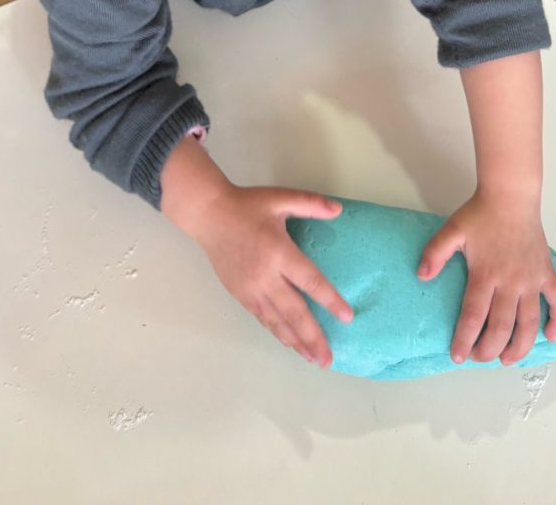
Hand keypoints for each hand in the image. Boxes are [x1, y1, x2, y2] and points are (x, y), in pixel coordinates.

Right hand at [191, 185, 353, 366]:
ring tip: (313, 358)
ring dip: (296, 341)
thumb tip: (338, 210)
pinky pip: (262, 317)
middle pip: (294, 311)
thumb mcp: (280, 197)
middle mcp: (265, 276)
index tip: (347, 317)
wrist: (208, 215)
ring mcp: (250, 288)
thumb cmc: (247, 205)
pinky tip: (288, 342)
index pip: (310, 281)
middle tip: (329, 359)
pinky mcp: (239, 294)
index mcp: (279, 252)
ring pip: (277, 321)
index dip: (330, 300)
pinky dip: (276, 332)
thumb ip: (310, 203)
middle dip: (313, 336)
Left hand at [417, 190, 555, 365]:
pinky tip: (551, 336)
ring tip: (509, 360)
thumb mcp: (452, 230)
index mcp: (485, 274)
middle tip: (480, 358)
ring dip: (521, 346)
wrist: (511, 196)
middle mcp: (510, 283)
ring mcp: (531, 280)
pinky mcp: (546, 274)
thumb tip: (421, 275)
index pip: (473, 316)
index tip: (458, 356)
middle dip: (490, 349)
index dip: (465, 339)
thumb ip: (435, 253)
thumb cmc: (481, 213)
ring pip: (529, 322)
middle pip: (501, 326)